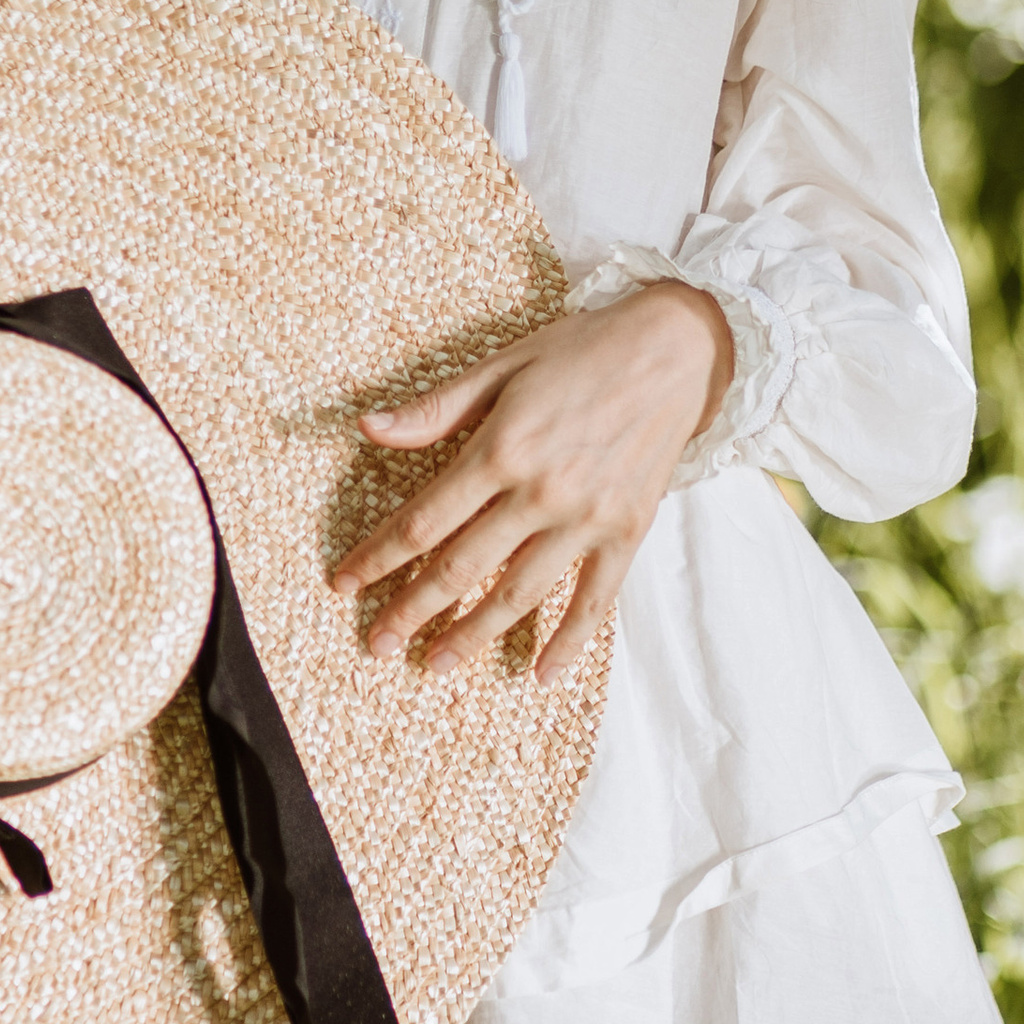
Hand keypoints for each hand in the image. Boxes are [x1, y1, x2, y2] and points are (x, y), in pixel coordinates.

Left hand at [330, 282, 732, 683]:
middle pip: (460, 567)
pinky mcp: (626, 532)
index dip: (378, 556)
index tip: (346, 583)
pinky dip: (568, 641)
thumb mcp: (502, 367)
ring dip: (473, 634)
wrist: (677, 349)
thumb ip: (436, 407)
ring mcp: (586, 518)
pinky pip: (595, 600)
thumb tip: (368, 427)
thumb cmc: (582, 351)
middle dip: (411, 610)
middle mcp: (540, 491)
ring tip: (436, 665)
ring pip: (518, 593)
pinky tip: (542, 674)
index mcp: (501, 449)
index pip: (423, 520)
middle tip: (377, 644)